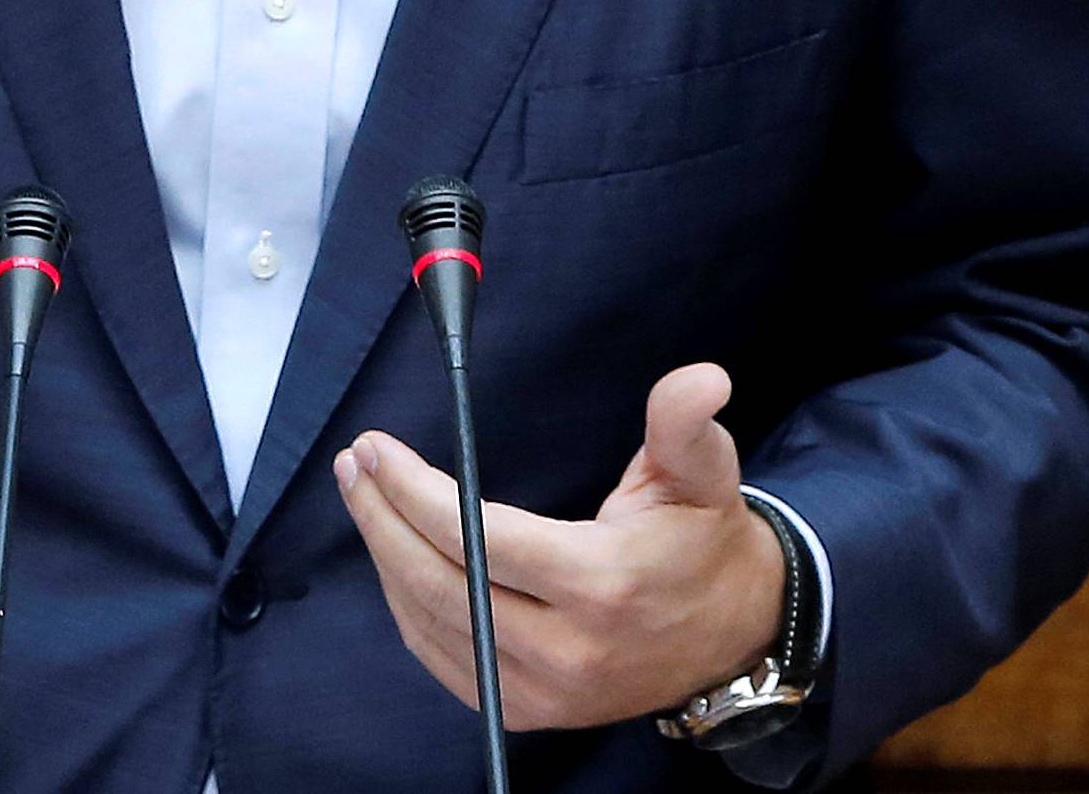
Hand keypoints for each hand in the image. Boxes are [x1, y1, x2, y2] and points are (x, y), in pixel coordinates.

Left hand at [336, 362, 783, 731]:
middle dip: (382, 518)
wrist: (734, 638)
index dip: (416, 493)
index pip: (479, 538)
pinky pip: (445, 659)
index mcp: (600, 585)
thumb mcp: (704, 476)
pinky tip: (393, 556)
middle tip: (354, 463)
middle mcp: (566, 651)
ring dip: (385, 556)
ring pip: (433, 623)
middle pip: (441, 583)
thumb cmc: (704, 543)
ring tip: (362, 495)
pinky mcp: (529, 712)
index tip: (376, 448)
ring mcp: (544, 692)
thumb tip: (702, 377)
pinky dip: (408, 606)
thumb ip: (686, 426)